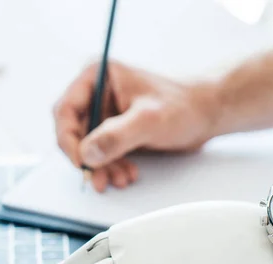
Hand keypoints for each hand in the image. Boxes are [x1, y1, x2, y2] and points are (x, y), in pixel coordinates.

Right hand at [54, 61, 218, 191]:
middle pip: (73, 132)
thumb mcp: (149, 120)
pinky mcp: (114, 130)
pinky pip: (101, 153)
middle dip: (87, 158)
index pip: (65, 111)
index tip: (81, 162)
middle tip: (98, 178)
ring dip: (100, 167)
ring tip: (120, 179)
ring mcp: (104, 112)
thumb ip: (116, 136)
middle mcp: (96, 92)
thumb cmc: (184, 105)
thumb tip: (87, 153)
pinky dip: (111, 167)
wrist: (207, 114)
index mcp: (97, 76)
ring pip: (87, 147)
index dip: (68, 140)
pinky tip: (126, 174)